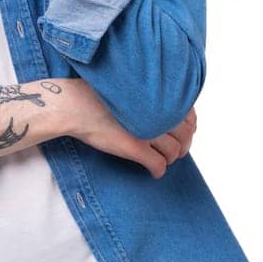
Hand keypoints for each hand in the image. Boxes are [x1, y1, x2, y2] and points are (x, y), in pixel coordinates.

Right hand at [61, 77, 196, 179]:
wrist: (73, 105)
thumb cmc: (95, 95)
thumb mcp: (129, 88)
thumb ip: (149, 97)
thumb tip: (166, 109)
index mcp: (156, 96)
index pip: (189, 115)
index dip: (189, 127)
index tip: (183, 132)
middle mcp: (156, 112)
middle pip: (184, 136)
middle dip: (182, 146)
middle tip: (174, 150)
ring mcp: (147, 131)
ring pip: (174, 152)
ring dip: (170, 159)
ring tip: (161, 159)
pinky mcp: (135, 148)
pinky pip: (158, 165)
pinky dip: (158, 171)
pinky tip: (153, 172)